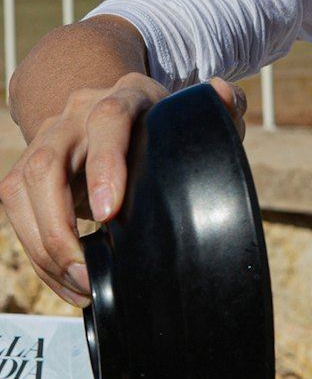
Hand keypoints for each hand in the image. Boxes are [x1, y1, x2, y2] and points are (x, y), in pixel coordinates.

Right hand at [1, 75, 245, 307]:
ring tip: (78, 284)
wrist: (122, 111)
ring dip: (43, 245)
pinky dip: (37, 251)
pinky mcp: (29, 168)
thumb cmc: (169, 123)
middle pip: (47, 164)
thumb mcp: (196, 116)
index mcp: (125, 97)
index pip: (108, 121)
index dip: (104, 165)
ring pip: (20, 189)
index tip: (108, 213)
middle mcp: (76, 114)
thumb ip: (221, 107)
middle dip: (59, 225)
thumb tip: (224, 94)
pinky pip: (17, 210)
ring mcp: (48, 139)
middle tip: (87, 269)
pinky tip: (64, 280)